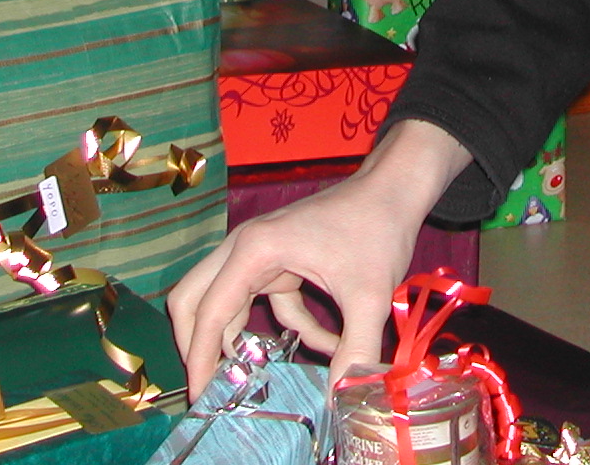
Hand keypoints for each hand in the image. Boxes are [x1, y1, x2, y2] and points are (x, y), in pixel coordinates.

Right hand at [167, 119, 472, 399]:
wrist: (394, 189)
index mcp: (254, 251)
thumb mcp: (369, 296)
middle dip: (198, 345)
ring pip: (230, 303)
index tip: (199, 397)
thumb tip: (343, 400)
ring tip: (259, 381)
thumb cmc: (377, 230)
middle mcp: (245, 249)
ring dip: (248, 341)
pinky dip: (291, 327)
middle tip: (211, 389)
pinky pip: (269, 303)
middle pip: (195, 300)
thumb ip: (354, 350)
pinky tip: (329, 344)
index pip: (209, 312)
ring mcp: (260, 253)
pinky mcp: (279, 260)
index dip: (199, 357)